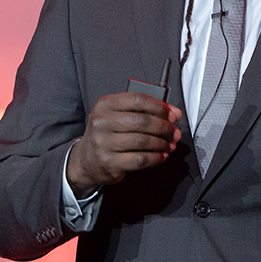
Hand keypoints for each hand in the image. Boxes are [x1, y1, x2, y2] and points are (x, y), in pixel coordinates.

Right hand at [66, 92, 182, 196]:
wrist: (86, 160)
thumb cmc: (107, 134)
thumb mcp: (118, 116)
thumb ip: (144, 111)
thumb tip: (174, 112)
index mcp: (105, 105)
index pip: (138, 100)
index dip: (160, 107)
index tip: (172, 115)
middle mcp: (102, 122)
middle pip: (142, 121)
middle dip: (164, 127)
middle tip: (175, 132)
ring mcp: (103, 143)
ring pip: (143, 141)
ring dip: (162, 143)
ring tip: (170, 145)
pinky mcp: (109, 162)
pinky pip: (140, 159)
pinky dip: (156, 158)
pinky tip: (162, 156)